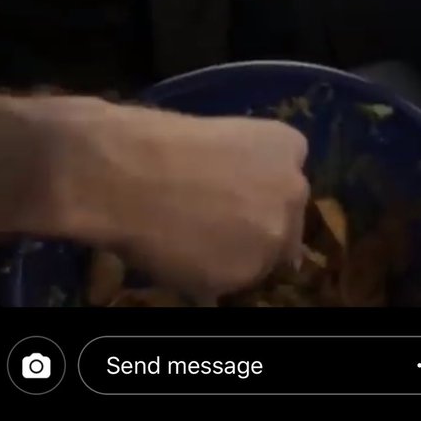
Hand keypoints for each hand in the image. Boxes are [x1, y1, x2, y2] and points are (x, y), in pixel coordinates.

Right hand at [26, 96, 309, 301]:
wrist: (127, 171)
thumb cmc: (163, 140)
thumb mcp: (225, 136)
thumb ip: (250, 169)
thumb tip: (245, 199)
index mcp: (289, 147)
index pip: (288, 182)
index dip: (259, 194)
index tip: (233, 196)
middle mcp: (293, 193)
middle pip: (284, 223)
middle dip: (256, 228)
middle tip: (212, 224)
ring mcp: (272, 237)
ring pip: (259, 260)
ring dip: (234, 256)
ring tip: (189, 239)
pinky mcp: (243, 275)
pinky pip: (228, 284)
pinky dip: (207, 279)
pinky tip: (178, 254)